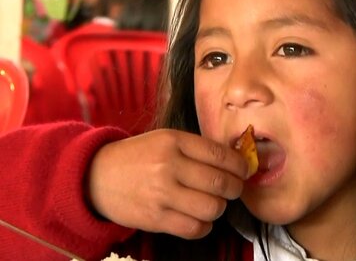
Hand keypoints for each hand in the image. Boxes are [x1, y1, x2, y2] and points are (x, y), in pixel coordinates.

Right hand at [87, 129, 248, 238]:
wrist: (96, 177)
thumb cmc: (137, 156)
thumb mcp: (163, 139)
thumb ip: (195, 148)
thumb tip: (233, 162)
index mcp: (173, 141)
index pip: (219, 154)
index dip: (240, 165)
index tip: (245, 170)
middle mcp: (168, 166)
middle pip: (221, 183)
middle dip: (236, 188)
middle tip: (234, 188)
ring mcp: (161, 194)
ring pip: (212, 208)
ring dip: (220, 208)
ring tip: (213, 202)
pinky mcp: (155, 219)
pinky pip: (195, 228)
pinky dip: (205, 225)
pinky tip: (200, 217)